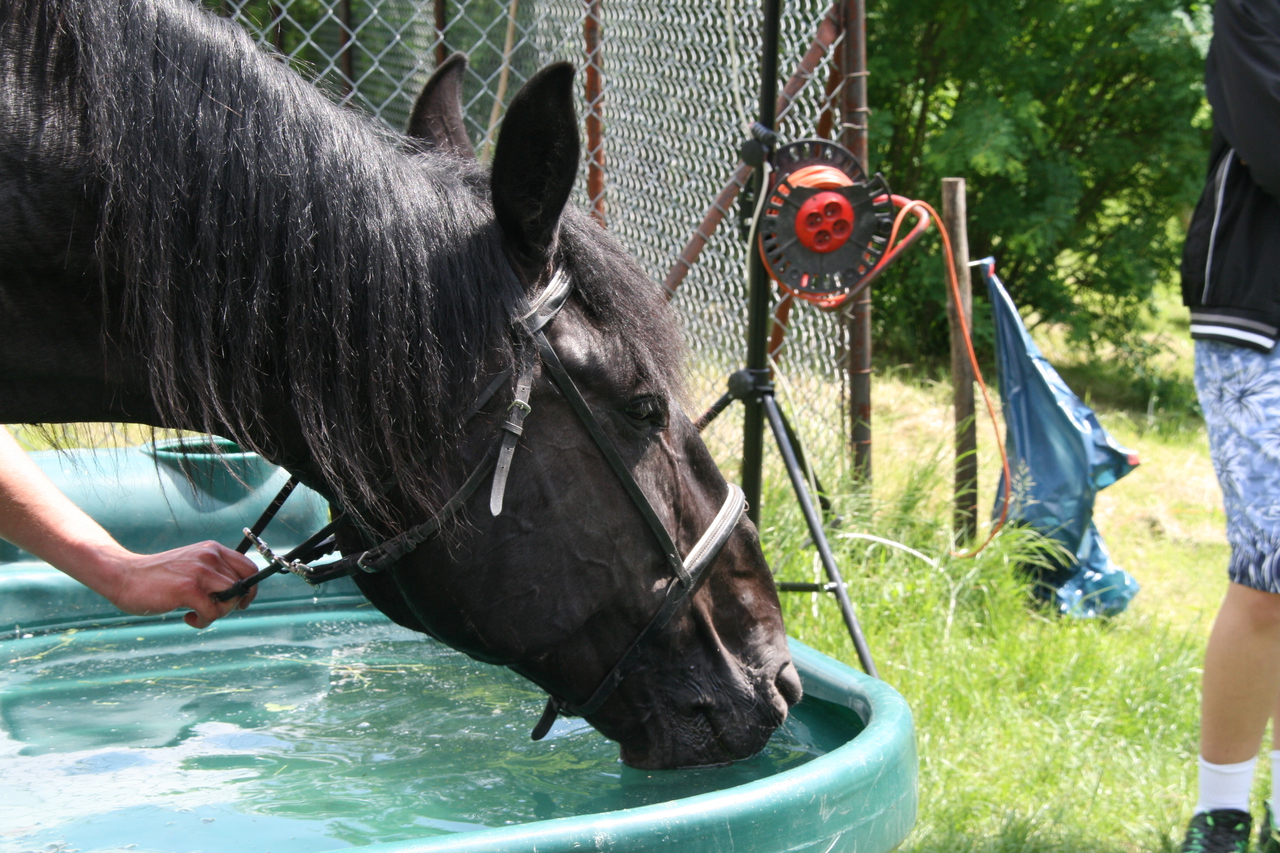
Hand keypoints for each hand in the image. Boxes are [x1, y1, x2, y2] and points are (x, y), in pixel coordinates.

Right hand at [95, 541, 259, 628]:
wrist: (123, 576)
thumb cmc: (158, 577)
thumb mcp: (191, 566)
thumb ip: (213, 574)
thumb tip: (239, 596)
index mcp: (212, 549)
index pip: (249, 567)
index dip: (250, 589)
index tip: (240, 603)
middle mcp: (210, 556)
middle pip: (243, 586)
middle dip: (231, 605)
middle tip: (210, 610)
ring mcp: (200, 571)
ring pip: (231, 599)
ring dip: (217, 614)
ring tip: (196, 613)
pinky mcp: (188, 588)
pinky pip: (213, 612)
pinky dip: (203, 621)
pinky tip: (187, 617)